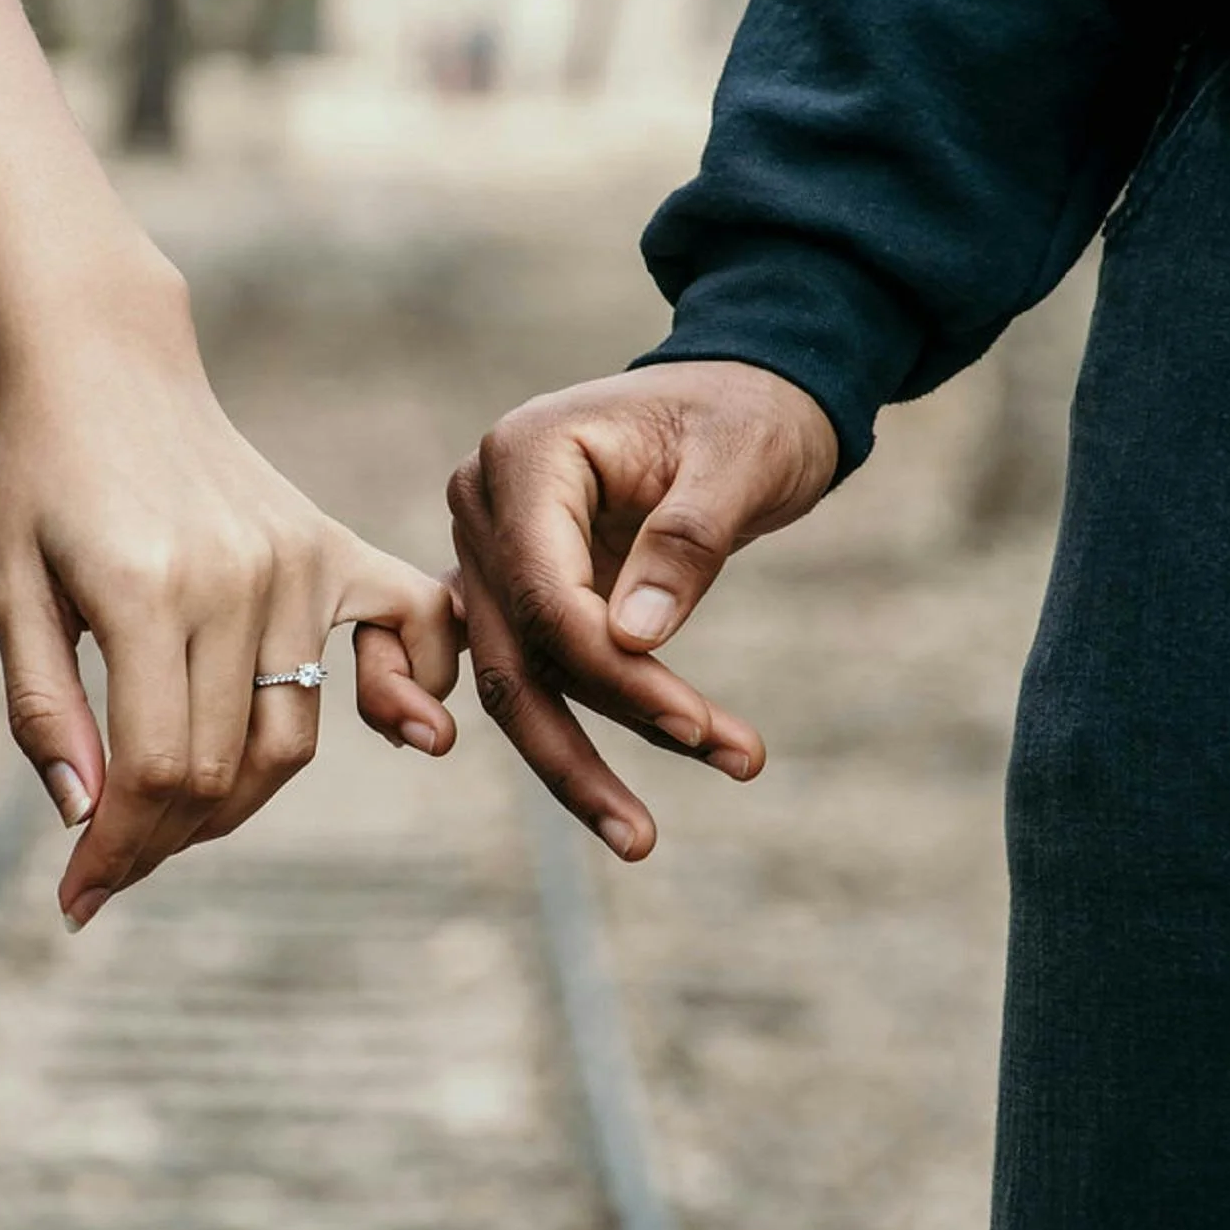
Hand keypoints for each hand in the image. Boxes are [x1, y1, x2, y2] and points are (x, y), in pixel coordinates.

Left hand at [0, 262, 459, 929]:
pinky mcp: (331, 545)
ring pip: (293, 735)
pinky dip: (409, 690)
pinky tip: (396, 728)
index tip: (80, 898)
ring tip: (176, 811)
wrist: (105, 360)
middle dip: (164, 839)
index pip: (155, 770)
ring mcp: (296, 560)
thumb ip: (44, 708)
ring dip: (237, 799)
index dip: (118, 851)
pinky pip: (409, 630)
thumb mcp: (8, 590)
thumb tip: (87, 819)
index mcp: (143, 590)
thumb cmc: (39, 475)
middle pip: (223, 769)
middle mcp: (236, 578)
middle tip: (114, 859)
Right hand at [445, 360, 836, 859]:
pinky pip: (510, 669)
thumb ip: (685, 542)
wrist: (743, 392)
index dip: (615, 673)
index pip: (547, 595)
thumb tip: (633, 640)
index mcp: (522, 456)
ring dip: (573, 761)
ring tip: (641, 835)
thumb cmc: (747, 413)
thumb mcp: (740, 460)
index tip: (697, 727)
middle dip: (582, 748)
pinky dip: (541, 728)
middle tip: (645, 837)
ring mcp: (486, 549)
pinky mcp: (511, 587)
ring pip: (511, 680)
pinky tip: (572, 795)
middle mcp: (482, 504)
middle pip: (515, 654)